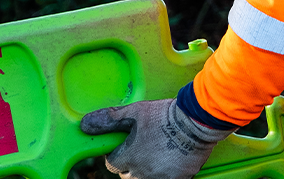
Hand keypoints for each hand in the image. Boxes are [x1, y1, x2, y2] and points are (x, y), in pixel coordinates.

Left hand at [80, 98, 232, 178]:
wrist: (197, 122)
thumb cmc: (166, 116)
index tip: (124, 147)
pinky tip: (169, 161)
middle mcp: (141, 172)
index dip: (117, 155)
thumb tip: (85, 124)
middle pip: (127, 176)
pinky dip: (164, 174)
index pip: (112, 164)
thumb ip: (110, 119)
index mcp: (129, 157)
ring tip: (154, 158)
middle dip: (130, 166)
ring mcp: (159, 177)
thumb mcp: (136, 112)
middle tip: (140, 152)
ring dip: (145, 172)